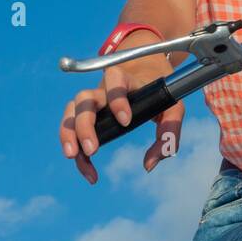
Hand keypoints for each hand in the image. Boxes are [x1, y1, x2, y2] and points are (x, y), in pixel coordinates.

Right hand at [58, 31, 183, 182]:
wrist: (145, 73)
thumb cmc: (159, 93)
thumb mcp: (173, 108)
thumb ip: (169, 133)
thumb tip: (150, 164)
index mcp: (126, 79)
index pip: (115, 79)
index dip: (117, 98)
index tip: (126, 121)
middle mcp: (103, 88)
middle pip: (85, 98)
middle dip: (85, 124)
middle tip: (93, 149)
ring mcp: (92, 99)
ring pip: (71, 110)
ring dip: (68, 133)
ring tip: (74, 156)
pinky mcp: (85, 112)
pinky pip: (71, 126)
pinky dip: (72, 145)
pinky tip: (85, 166)